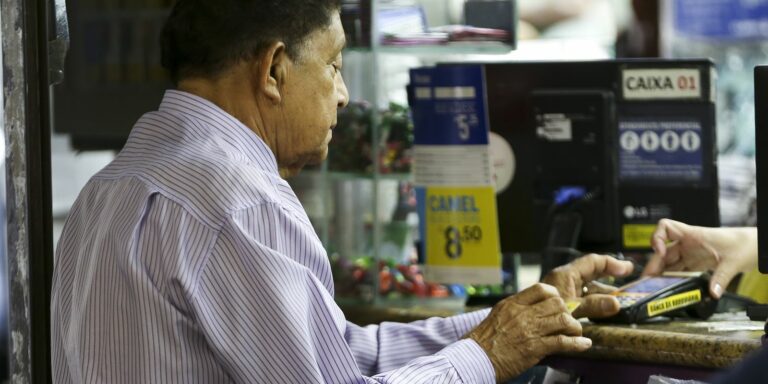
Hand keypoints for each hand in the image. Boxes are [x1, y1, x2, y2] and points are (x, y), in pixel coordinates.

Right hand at [466, 283, 590, 381]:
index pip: (541, 289)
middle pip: (556, 303)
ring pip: (563, 320)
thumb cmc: (483, 341)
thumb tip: (531, 309)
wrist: (475, 358)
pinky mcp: (535, 348)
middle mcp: (522, 314)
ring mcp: (529, 330)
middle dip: (567, 312)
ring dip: (575, 327)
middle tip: (568, 321)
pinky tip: (584, 345)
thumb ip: (514, 310)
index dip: (555, 295)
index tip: (559, 303)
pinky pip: (563, 342)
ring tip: (576, 333)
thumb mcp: (497, 316)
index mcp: (512, 304)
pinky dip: (577, 344)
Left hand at [541, 254, 633, 318]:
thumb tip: (616, 303)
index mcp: (566, 275)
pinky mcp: (560, 306)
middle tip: (627, 292)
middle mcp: (564, 282)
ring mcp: (562, 293)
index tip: (627, 269)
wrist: (520, 329)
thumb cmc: (541, 314)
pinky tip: (601, 316)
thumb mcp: (572, 309)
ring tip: (618, 307)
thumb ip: (594, 305)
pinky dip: (593, 307)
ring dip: (603, 298)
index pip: (593, 262)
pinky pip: (581, 303)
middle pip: (592, 278)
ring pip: (588, 292)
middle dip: (610, 284)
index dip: (611, 264)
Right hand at [642, 219, 756, 298]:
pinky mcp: (694, 264)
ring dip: (660, 275)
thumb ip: (721, 278)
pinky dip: (671, 279)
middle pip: (663, 251)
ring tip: (652, 288)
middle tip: (647, 281)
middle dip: (654, 265)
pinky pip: (677, 271)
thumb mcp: (733, 262)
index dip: (657, 237)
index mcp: (693, 235)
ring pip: (668, 263)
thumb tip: (713, 293)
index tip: (658, 251)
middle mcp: (688, 244)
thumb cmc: (743, 245)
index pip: (666, 227)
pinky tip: (667, 288)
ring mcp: (690, 254)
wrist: (752, 247)